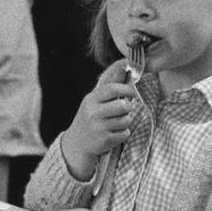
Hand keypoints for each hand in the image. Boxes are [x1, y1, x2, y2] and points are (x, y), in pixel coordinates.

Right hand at [61, 63, 135, 178]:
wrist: (78, 142)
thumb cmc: (91, 116)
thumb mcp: (95, 100)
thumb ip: (111, 87)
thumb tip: (126, 68)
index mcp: (91, 100)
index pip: (112, 89)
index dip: (127, 89)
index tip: (133, 93)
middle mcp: (93, 113)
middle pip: (123, 106)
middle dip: (128, 107)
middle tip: (125, 109)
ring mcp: (98, 128)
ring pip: (126, 120)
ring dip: (126, 121)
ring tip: (117, 122)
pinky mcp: (105, 141)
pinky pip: (125, 133)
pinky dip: (123, 133)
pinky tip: (114, 132)